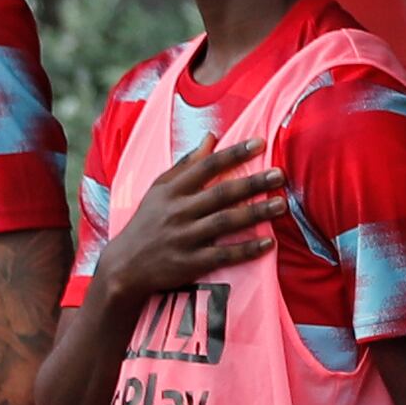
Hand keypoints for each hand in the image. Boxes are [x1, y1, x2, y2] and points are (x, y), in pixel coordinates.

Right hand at [85, 134, 285, 301]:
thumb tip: (211, 137)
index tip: (260, 143)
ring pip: (225, 222)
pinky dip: (247, 249)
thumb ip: (186, 164)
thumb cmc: (147, 223)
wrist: (124, 267)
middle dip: (252, 183)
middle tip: (279, 175)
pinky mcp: (189, 264)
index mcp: (171, 191)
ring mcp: (184, 238)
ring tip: (281, 205)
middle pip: (221, 194)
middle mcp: (177, 212)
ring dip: (255, 213)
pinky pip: (223, 255)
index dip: (234, 154)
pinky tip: (269, 243)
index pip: (206, 166)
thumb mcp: (158, 190)